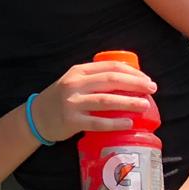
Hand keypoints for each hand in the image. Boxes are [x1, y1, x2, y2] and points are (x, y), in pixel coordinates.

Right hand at [32, 59, 155, 142]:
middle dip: (135, 84)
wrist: (36, 117)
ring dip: (129, 102)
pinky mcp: (71, 121)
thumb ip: (94, 78)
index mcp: (78, 71)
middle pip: (111, 80)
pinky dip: (115, 122)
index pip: (110, 66)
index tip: (147, 79)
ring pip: (106, 100)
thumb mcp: (74, 81)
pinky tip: (129, 123)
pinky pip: (98, 122)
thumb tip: (128, 81)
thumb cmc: (61, 98)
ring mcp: (72, 103)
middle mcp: (75, 84)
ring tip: (145, 105)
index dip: (132, 72)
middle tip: (152, 89)